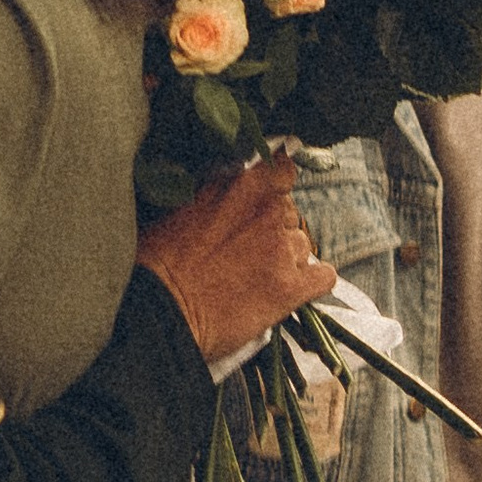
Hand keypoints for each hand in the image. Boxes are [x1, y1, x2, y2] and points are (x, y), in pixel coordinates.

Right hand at [136, 159, 333, 366]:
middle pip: (290, 213)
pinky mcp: (292, 288)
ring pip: (302, 246)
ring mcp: (283, 249)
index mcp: (241, 186)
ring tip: (255, 279)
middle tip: (246, 253)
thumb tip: (228, 196)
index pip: (282, 169)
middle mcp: (269, 211)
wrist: (160, 313)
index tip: (264, 200)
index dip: (275, 187)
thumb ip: (216, 196)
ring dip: (286, 260)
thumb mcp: (181, 209)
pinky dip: (311, 283)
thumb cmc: (157, 265)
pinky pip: (324, 277)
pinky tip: (289, 292)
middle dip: (273, 230)